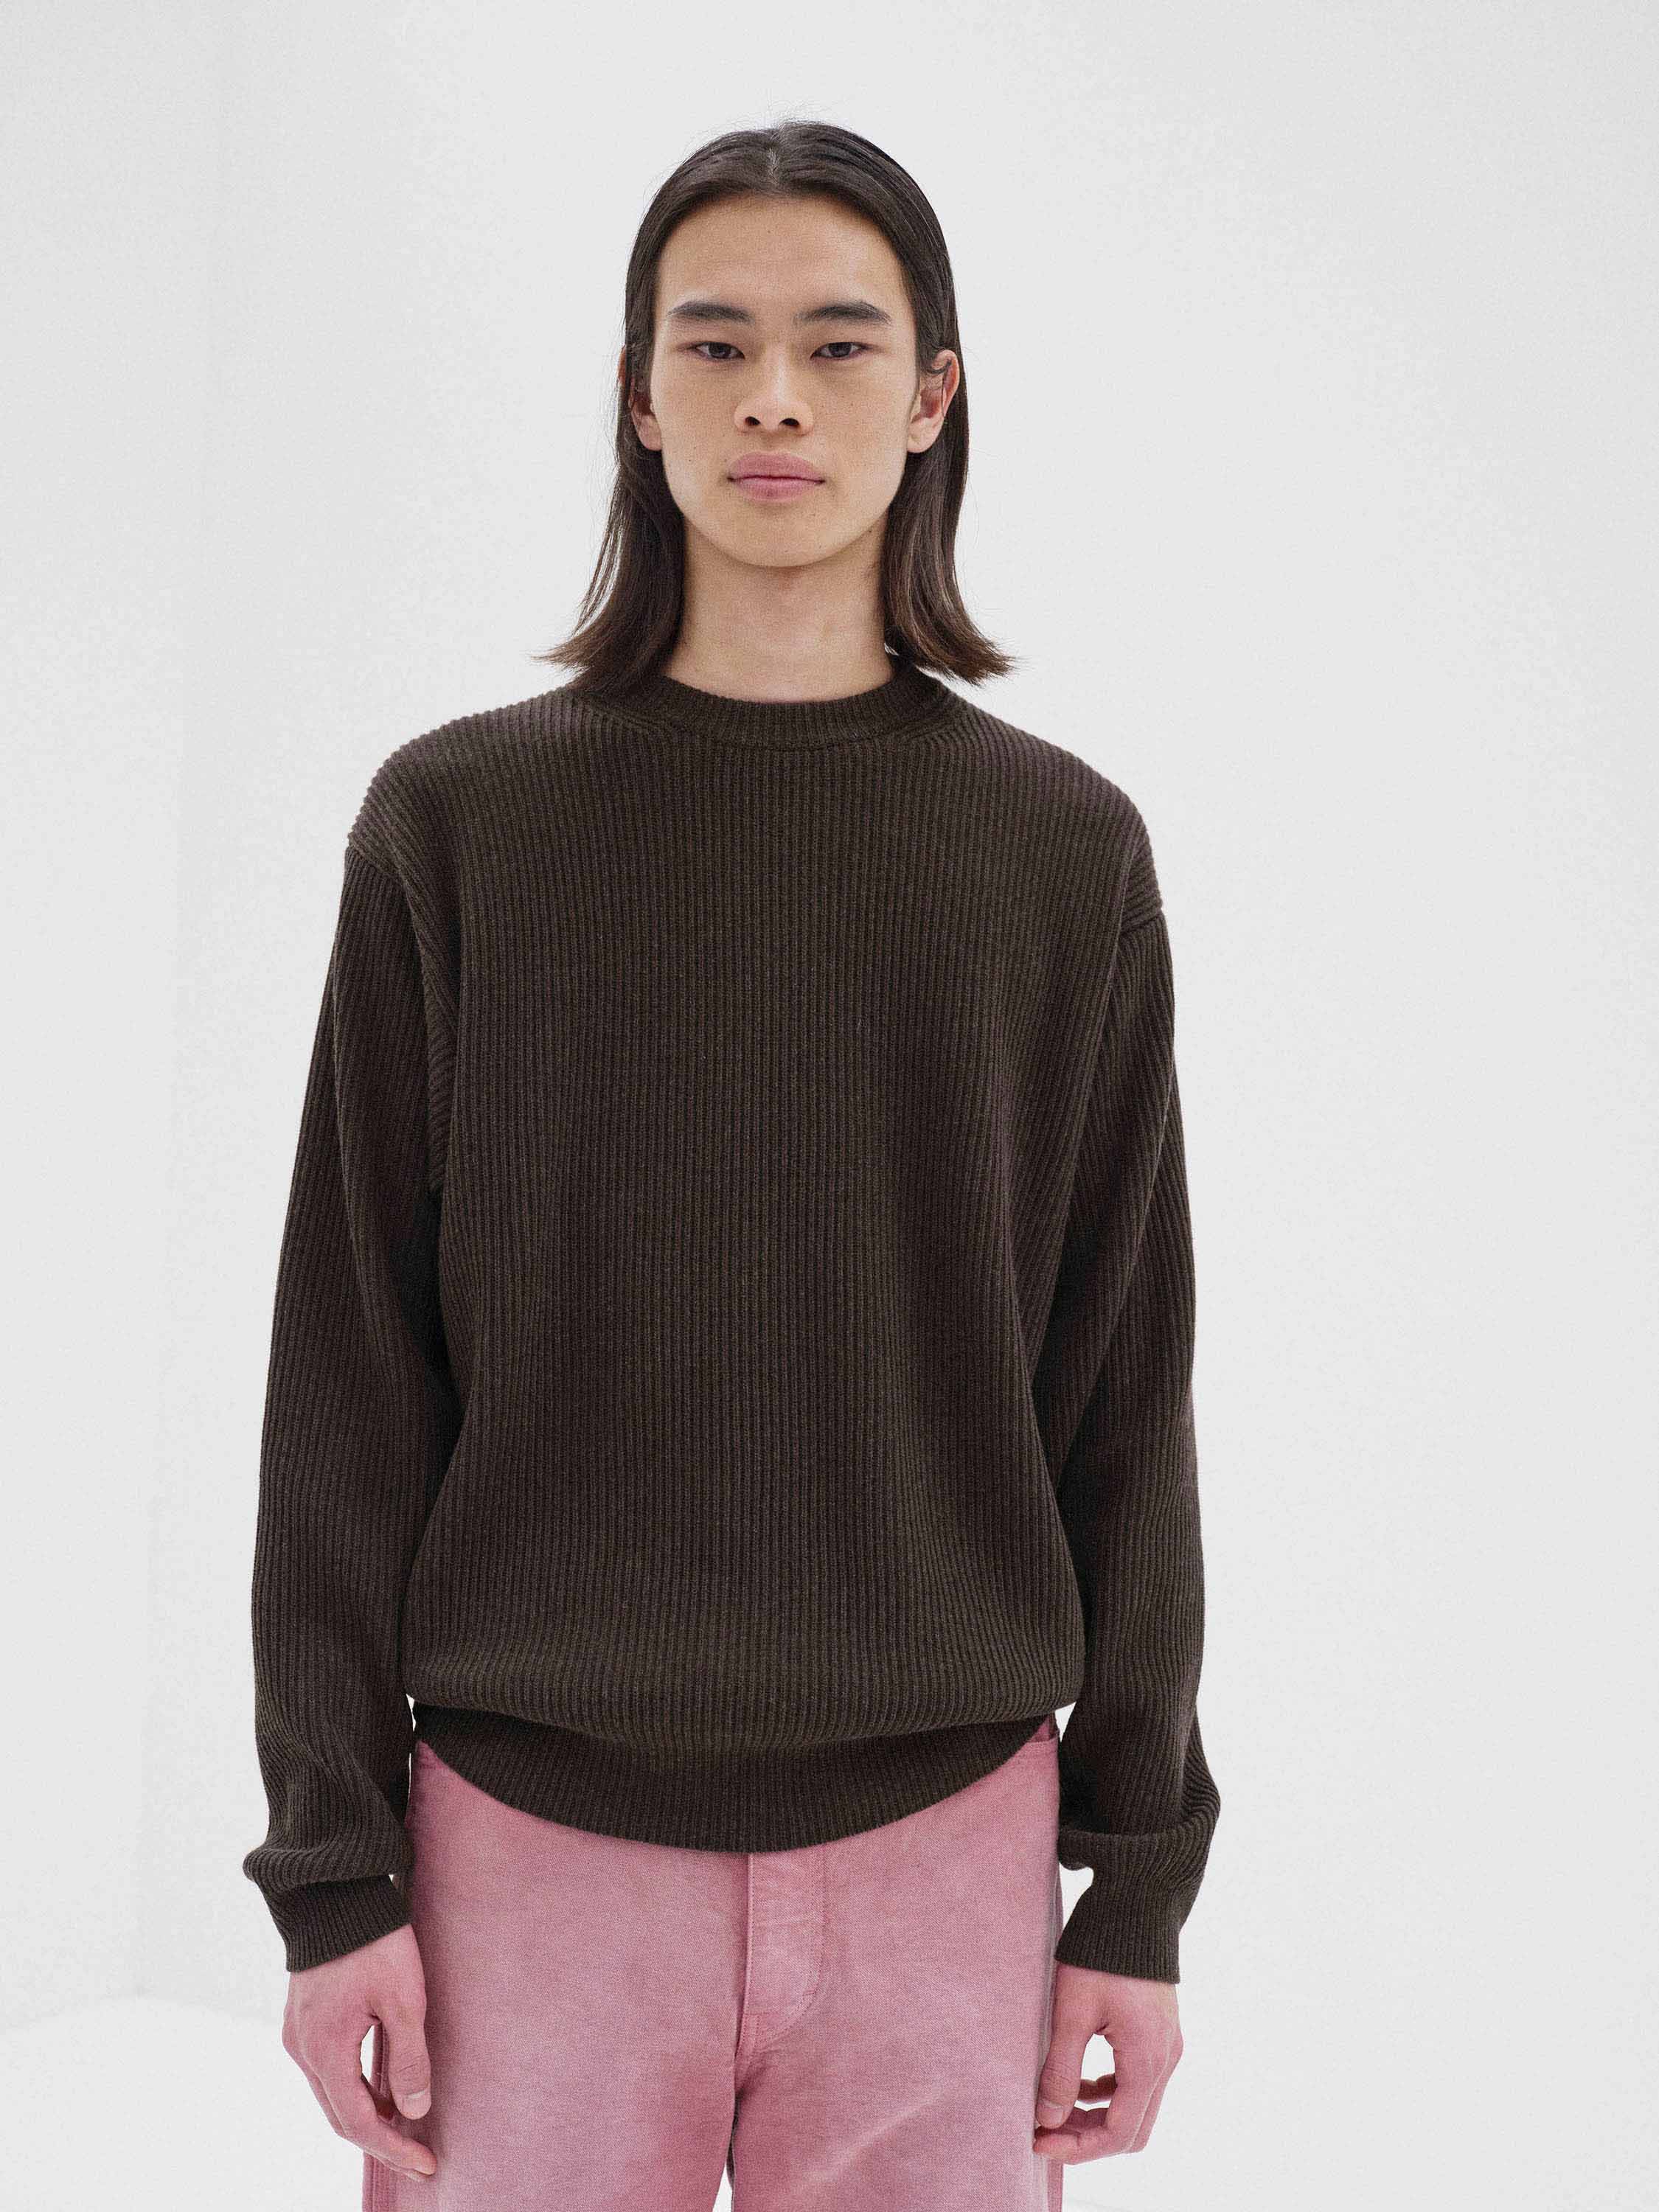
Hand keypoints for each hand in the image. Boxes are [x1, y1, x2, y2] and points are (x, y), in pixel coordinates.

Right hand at [282, 1922, 437, 2181]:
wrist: (336, 1893)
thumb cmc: (374, 1941)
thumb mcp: (404, 1998)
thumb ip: (409, 2058)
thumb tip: (414, 2111)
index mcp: (324, 2050)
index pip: (358, 2124)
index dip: (393, 2149)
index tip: (427, 2165)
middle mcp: (302, 2049)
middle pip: (340, 2117)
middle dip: (380, 2142)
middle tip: (419, 2159)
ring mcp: (298, 2034)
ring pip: (332, 2095)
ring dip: (367, 2116)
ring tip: (407, 2129)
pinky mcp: (303, 2019)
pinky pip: (328, 2071)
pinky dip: (355, 2089)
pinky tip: (383, 2089)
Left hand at [1032, 1960, 1182, 2161]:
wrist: (1135, 1904)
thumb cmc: (1100, 1955)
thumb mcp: (1072, 2011)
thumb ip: (1061, 2069)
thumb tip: (1048, 2118)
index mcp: (1147, 2061)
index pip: (1118, 2134)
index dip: (1077, 2148)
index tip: (1038, 2141)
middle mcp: (1165, 2061)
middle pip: (1132, 2129)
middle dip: (1087, 2138)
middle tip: (1045, 2131)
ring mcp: (1167, 2047)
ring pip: (1137, 2107)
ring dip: (1097, 2116)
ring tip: (1055, 2108)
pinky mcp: (1160, 2034)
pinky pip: (1139, 2082)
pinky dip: (1110, 2093)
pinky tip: (1080, 2081)